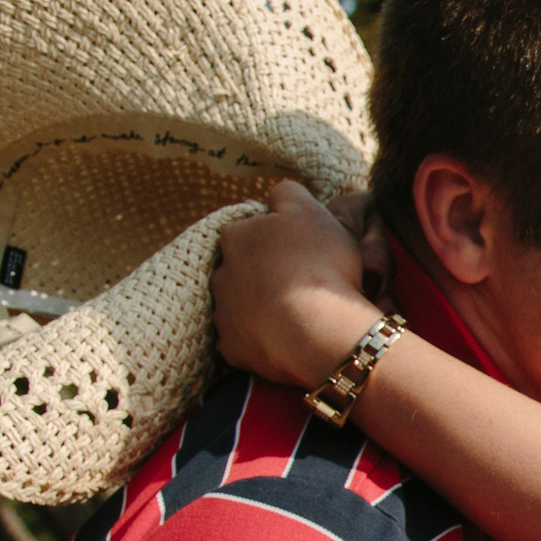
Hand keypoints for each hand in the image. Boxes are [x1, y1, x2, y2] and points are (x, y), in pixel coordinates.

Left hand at [212, 182, 386, 390]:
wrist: (318, 330)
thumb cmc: (318, 265)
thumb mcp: (309, 210)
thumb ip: (288, 192)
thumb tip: (277, 194)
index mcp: (236, 235)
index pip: (253, 230)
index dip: (280, 239)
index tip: (303, 251)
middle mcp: (221, 272)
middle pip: (243, 268)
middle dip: (265, 273)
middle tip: (301, 283)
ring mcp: (224, 312)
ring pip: (241, 304)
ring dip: (261, 306)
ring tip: (296, 314)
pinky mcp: (232, 348)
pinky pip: (244, 341)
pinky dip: (261, 340)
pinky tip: (286, 340)